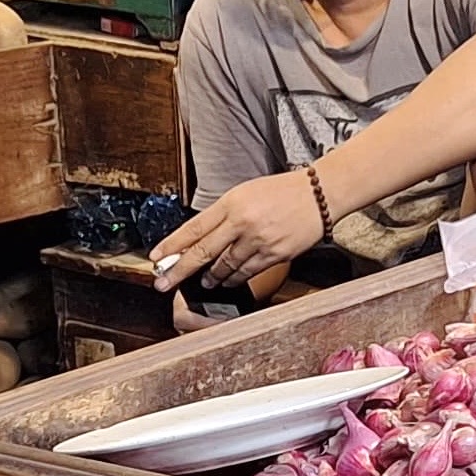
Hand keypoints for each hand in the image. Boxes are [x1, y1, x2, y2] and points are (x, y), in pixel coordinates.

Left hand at [152, 170, 324, 290]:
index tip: (156, 258)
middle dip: (179, 270)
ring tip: (204, 282)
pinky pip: (248, 271)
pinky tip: (227, 281)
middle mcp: (243, 222)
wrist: (320, 195)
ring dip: (211, 277)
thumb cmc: (283, 192)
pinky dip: (234, 278)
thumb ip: (223, 214)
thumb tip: (199, 238)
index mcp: (231, 203)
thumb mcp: (245, 193)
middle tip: (164, 284)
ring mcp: (260, 240)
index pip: (193, 229)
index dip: (172, 246)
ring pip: (225, 266)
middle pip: (203, 252)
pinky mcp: (276, 254)